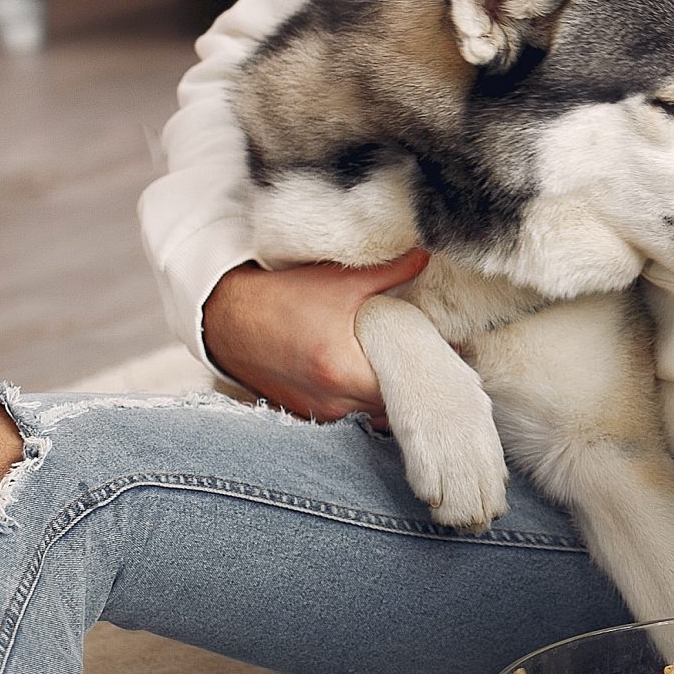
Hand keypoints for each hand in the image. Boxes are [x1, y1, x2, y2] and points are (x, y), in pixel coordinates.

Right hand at [199, 249, 429, 423]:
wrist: (226, 318)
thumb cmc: (282, 298)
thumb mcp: (338, 281)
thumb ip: (389, 271)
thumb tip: (427, 256)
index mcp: (342, 370)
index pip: (404, 388)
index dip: (429, 371)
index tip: (447, 354)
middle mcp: (331, 401)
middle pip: (392, 408)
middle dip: (412, 386)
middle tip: (433, 359)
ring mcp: (317, 412)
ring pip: (371, 416)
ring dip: (388, 397)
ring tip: (406, 368)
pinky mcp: (305, 413)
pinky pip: (348, 416)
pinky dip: (363, 402)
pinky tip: (374, 379)